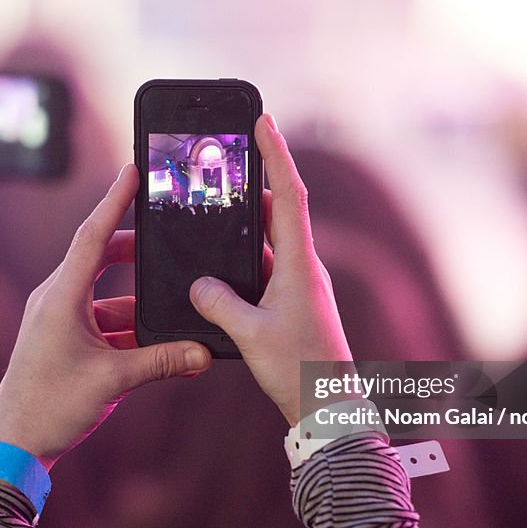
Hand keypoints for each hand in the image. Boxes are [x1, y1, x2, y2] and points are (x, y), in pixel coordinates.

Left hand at [0, 164, 212, 469]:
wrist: (14, 443)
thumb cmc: (51, 406)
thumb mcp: (114, 380)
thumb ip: (163, 362)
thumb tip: (203, 353)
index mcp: (61, 296)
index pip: (93, 235)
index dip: (115, 200)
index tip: (133, 170)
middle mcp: (56, 298)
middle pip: (100, 257)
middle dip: (135, 251)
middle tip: (168, 241)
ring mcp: (57, 318)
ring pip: (105, 294)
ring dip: (136, 301)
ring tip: (171, 307)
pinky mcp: (61, 338)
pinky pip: (100, 319)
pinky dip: (126, 325)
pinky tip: (154, 342)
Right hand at [189, 114, 351, 425]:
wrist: (327, 406)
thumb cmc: (298, 370)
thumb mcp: (249, 335)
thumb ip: (219, 303)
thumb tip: (199, 284)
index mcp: (300, 264)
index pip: (289, 194)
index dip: (276, 154)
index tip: (263, 121)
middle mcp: (304, 267)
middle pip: (281, 209)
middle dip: (258, 179)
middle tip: (233, 154)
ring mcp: (301, 285)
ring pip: (272, 239)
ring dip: (249, 219)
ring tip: (219, 203)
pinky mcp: (294, 303)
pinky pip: (267, 266)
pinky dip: (247, 255)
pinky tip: (223, 261)